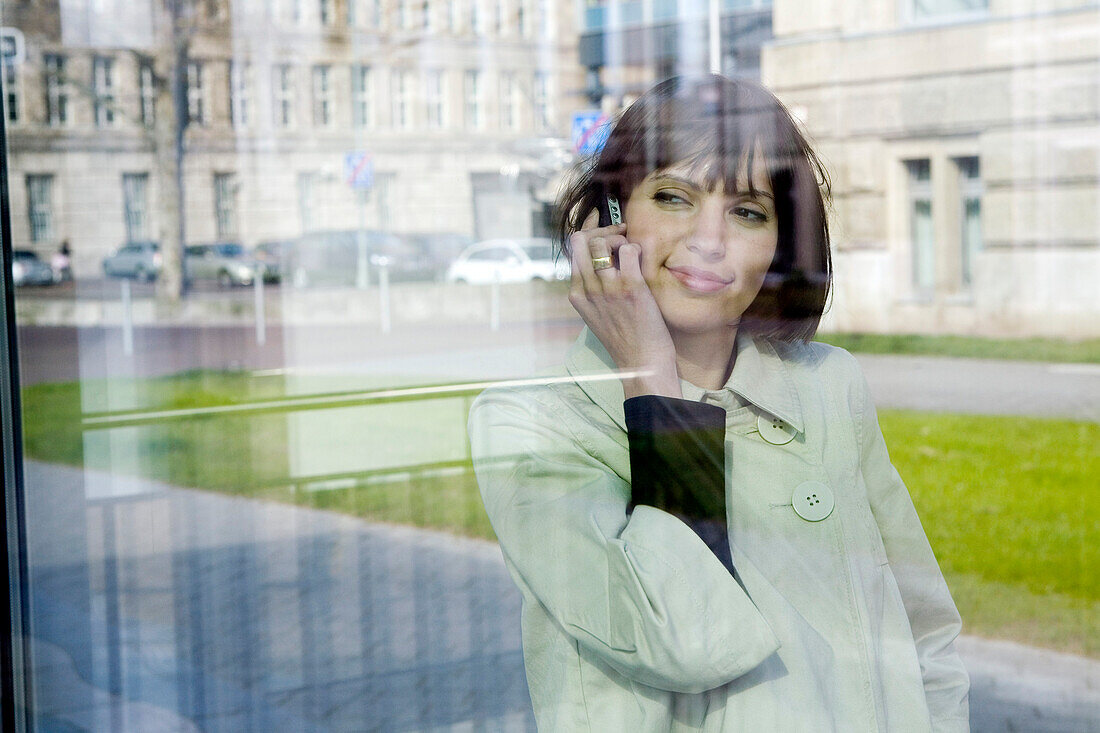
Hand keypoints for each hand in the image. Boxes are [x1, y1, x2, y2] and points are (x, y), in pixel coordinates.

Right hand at [568, 211, 681, 398]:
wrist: (643, 364)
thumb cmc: (625, 341)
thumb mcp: (598, 316)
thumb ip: (594, 292)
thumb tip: (602, 265)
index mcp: (577, 295)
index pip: (572, 249)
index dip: (589, 234)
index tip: (605, 232)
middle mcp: (588, 290)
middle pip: (581, 240)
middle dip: (602, 231)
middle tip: (620, 236)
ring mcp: (608, 289)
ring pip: (602, 242)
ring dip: (620, 238)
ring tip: (631, 250)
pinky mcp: (631, 288)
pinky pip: (629, 251)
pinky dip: (636, 248)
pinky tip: (641, 259)